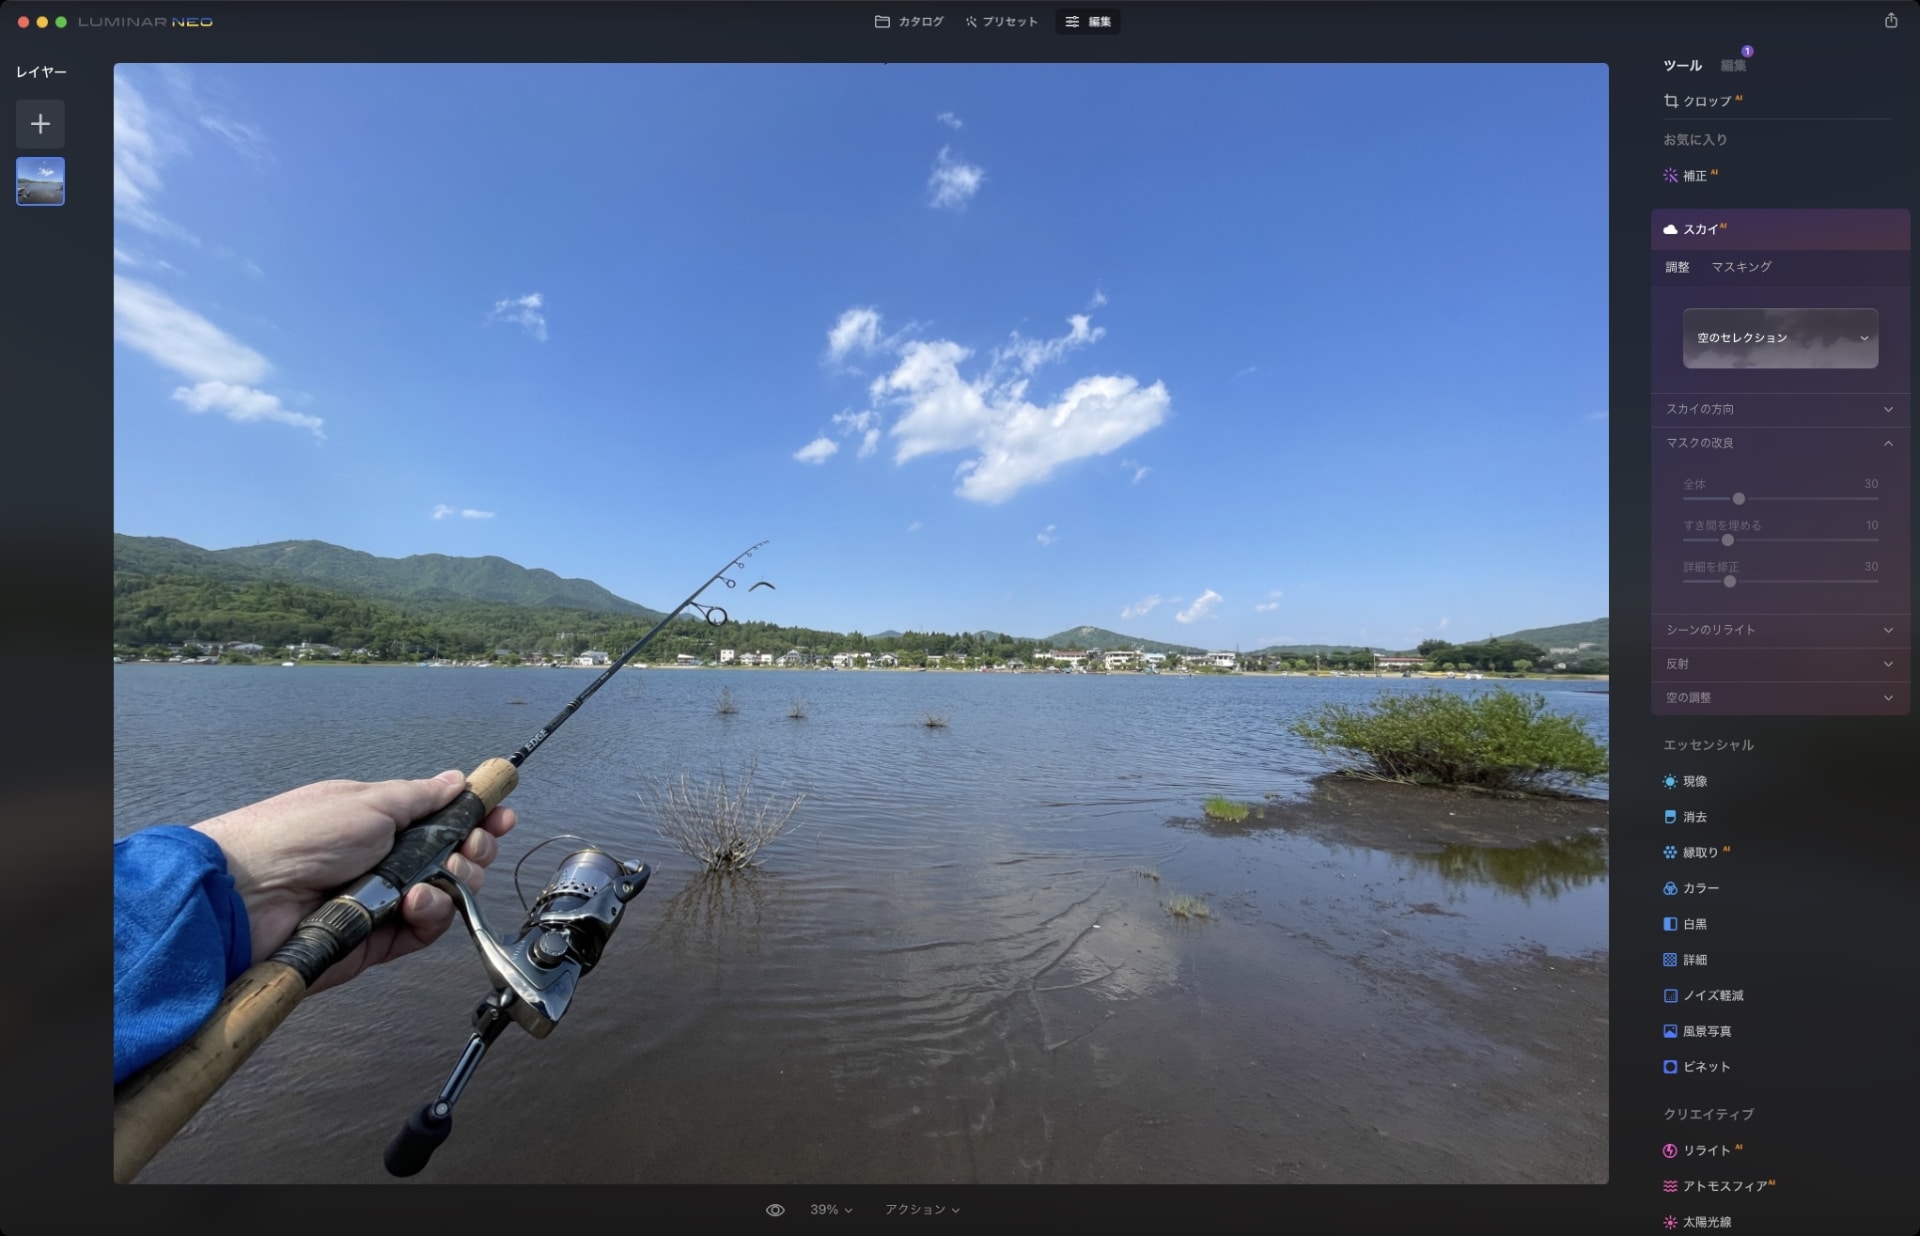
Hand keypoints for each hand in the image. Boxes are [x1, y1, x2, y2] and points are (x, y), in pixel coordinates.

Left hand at [193, 770, 517, 994]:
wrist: (248, 897)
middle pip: (453, 857)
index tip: (501, 815)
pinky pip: (423, 929)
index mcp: (378, 819)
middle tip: (474, 846)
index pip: (441, 818)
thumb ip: (420, 798)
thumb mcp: (368, 801)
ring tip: (442, 877)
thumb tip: (456, 782)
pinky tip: (417, 903)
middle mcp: (383, 859)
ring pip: (446, 895)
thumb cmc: (299, 835)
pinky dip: (430, 915)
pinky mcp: (377, 941)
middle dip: (474, 850)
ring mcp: (381, 901)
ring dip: (455, 883)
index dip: (475, 817)